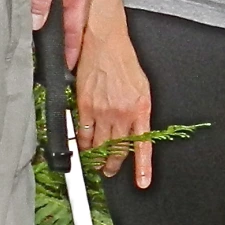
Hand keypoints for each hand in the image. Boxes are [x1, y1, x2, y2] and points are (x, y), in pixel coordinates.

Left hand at [16, 0, 91, 64]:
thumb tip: (38, 22)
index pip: (78, 23)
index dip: (73, 45)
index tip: (68, 64)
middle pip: (63, 15)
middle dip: (55, 36)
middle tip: (47, 59)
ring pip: (45, 5)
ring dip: (36, 18)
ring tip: (27, 40)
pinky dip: (26, 3)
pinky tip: (14, 12)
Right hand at [77, 20, 155, 186]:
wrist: (106, 42)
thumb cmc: (124, 61)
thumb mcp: (142, 88)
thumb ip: (138, 112)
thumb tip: (135, 131)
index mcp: (141, 109)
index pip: (142, 145)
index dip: (142, 167)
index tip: (142, 182)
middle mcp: (123, 113)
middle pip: (118, 149)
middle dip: (113, 164)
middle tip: (110, 170)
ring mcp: (103, 111)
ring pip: (100, 145)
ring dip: (97, 157)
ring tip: (96, 161)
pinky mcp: (85, 106)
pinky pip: (83, 134)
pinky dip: (82, 143)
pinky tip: (83, 147)